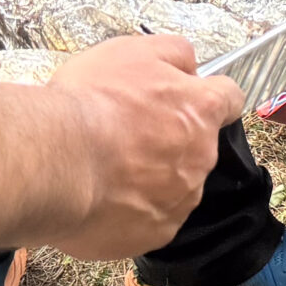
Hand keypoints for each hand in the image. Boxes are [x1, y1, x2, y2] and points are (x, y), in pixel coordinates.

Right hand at [26, 36, 243, 259]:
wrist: (57, 161)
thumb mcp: (131, 51)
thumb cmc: (92, 103)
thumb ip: (172, 53)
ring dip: (150, 176)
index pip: (228, 98)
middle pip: (197, 145)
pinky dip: (130, 210)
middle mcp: (201, 157)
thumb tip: (188, 65)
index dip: (208, 96)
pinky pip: (150, 219)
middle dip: (168, 139)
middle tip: (125, 134)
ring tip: (106, 169)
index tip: (187, 98)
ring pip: (174, 185)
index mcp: (200, 110)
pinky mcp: (155, 233)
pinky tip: (101, 196)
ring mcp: (180, 200)